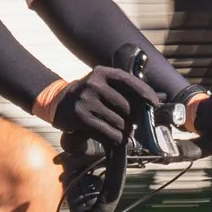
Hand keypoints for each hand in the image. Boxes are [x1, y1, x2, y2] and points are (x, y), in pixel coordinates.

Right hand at [41, 66, 158, 147]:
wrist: (57, 101)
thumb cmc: (87, 94)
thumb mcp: (100, 83)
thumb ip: (120, 89)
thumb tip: (147, 105)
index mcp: (102, 73)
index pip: (129, 81)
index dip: (145, 92)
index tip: (154, 104)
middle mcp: (94, 84)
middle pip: (126, 106)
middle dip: (134, 118)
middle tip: (133, 123)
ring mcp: (86, 101)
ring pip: (118, 121)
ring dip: (125, 130)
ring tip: (125, 132)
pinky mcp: (80, 117)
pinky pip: (107, 132)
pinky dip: (116, 138)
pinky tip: (118, 139)